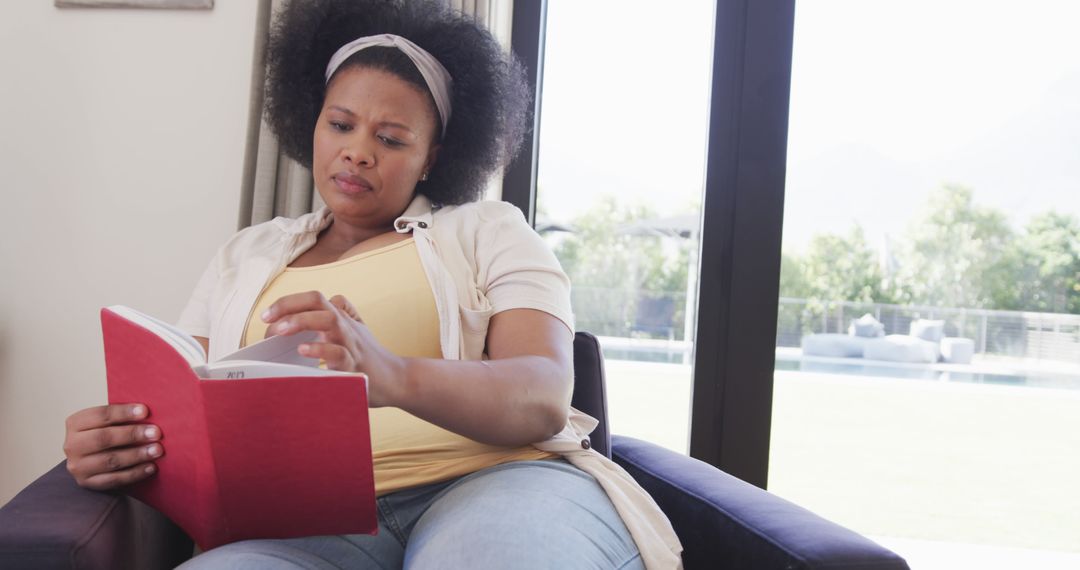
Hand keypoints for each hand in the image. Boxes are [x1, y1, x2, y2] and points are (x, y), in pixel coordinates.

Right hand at [63, 404, 162, 490]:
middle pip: (103, 438)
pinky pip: (114, 479)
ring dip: (137, 455)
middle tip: (156, 433)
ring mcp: (78, 466)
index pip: (100, 415)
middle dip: (132, 434)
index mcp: (76, 423)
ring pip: (110, 460)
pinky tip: (150, 467)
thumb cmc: (106, 434)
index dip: (123, 412)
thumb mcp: (107, 422)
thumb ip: (122, 418)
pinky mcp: (87, 483)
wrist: (90, 460)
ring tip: (157, 450)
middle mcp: (72, 445)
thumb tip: (149, 414)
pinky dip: (135, 473)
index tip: (145, 411)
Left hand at [261, 291, 404, 406]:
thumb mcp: (356, 329)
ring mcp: (351, 343)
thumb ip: (342, 313)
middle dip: (289, 306)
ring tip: (280, 331)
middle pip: (318, 300)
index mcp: (341, 317)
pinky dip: (319, 350)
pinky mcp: (355, 364)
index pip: (313, 297)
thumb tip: (323, 303)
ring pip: (328, 320)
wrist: (397, 379)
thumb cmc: (371, 356)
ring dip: (301, 321)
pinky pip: (338, 353)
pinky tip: (303, 351)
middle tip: (268, 322)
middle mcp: (345, 325)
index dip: (288, 301)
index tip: (267, 316)